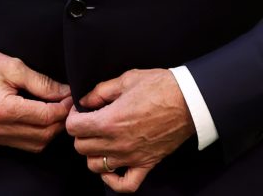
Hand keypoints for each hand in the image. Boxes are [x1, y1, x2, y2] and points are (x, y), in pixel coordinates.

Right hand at [0, 51, 71, 151]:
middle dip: (60, 121)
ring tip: (57, 111)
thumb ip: (41, 82)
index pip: (45, 116)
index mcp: (2, 109)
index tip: (71, 98)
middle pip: (43, 134)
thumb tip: (65, 92)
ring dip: (51, 130)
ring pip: (36, 144)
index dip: (63, 108)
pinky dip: (38, 135)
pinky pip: (24, 145)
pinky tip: (42, 119)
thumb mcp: (14, 67)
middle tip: (68, 104)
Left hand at [66, 68, 194, 192]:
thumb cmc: (160, 86)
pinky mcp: (146, 164)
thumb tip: (85, 101)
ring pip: (96, 166)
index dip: (73, 117)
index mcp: (110, 121)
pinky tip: (111, 167)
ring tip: (101, 140)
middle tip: (90, 122)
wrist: (189, 100)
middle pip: (81, 147)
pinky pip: (124, 185)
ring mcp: (131, 157)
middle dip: (81, 133)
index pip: (73, 128)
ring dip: (94, 154)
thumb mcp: (127, 79)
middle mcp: (117, 143)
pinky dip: (113, 181)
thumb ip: (101, 91)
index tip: (81, 111)